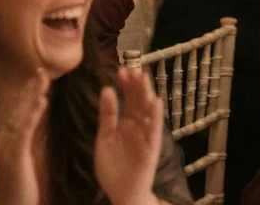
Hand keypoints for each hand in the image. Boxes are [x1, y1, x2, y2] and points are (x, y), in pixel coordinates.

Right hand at [0, 69, 48, 204]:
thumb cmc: (17, 185)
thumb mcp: (21, 156)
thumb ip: (24, 137)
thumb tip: (32, 120)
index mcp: (5, 138)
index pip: (17, 110)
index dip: (27, 93)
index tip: (38, 76)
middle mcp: (2, 139)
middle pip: (17, 108)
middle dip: (30, 88)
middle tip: (42, 69)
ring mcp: (6, 146)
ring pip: (20, 115)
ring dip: (32, 95)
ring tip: (43, 78)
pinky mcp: (14, 156)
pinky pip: (24, 131)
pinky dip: (32, 114)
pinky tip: (41, 101)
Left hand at [94, 66, 163, 204]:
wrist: (121, 192)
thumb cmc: (112, 167)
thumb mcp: (104, 138)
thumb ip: (107, 115)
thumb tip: (106, 89)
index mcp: (126, 123)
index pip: (128, 98)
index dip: (125, 84)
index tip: (120, 69)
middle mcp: (138, 126)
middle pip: (139, 100)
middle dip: (136, 84)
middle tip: (131, 68)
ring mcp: (145, 135)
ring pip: (148, 110)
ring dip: (146, 94)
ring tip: (143, 77)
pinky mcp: (151, 147)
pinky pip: (154, 129)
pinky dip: (155, 116)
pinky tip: (155, 102)